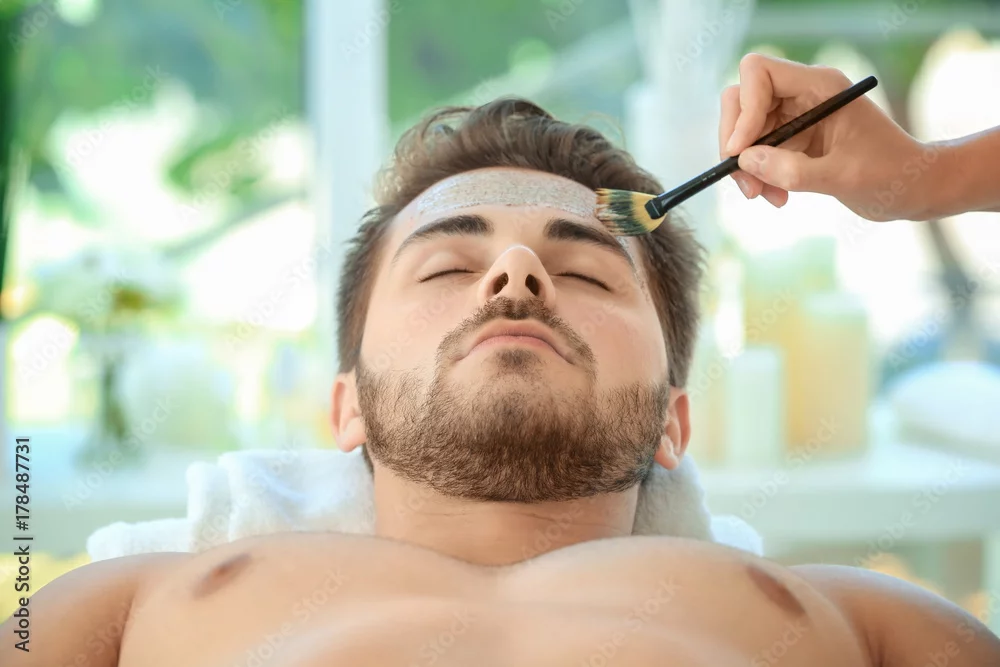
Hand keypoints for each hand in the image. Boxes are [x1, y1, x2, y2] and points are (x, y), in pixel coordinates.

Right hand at [719, 53, 937, 221]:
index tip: (741, 151)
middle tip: (745, 181)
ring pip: (745, 130)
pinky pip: (757, 151)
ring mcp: (796, 117)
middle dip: (736, 141)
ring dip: (746, 166)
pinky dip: (757, 175)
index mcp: (820, 86)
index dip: (743, 109)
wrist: (911, 189)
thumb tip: (745, 161)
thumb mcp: (842, 176)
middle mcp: (803, 94)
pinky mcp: (793, 140)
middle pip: (742, 100)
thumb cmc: (890, 175)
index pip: (758, 73)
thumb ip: (792, 170)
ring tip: (764, 196)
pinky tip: (777, 196)